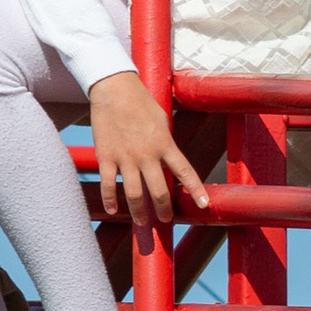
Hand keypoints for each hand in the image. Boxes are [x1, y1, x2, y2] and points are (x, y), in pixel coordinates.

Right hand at [86, 73, 209, 225]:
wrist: (114, 88)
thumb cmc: (140, 100)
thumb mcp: (162, 119)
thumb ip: (165, 141)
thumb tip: (168, 158)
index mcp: (164, 144)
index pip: (185, 172)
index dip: (196, 190)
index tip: (204, 205)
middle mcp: (147, 155)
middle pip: (159, 191)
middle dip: (164, 209)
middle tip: (165, 219)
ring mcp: (126, 158)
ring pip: (134, 194)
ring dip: (139, 212)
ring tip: (142, 222)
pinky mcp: (106, 157)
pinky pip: (109, 185)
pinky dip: (110, 200)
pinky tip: (113, 210)